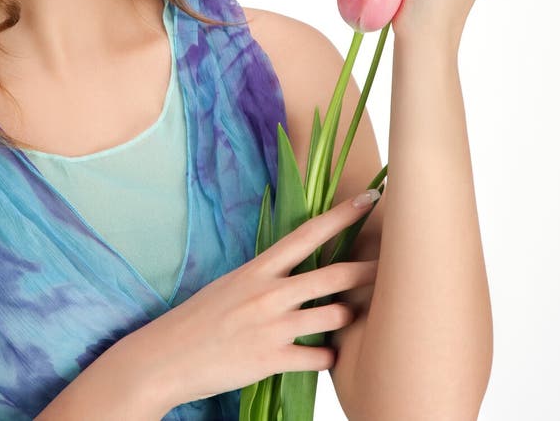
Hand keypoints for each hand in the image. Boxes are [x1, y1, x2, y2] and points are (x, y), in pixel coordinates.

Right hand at [123, 193, 379, 411]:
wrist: (166, 357)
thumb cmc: (200, 318)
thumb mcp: (233, 283)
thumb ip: (267, 276)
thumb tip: (299, 269)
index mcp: (259, 268)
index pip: (309, 233)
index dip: (343, 216)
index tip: (369, 200)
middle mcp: (269, 292)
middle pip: (332, 275)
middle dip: (367, 269)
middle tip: (393, 264)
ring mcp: (272, 326)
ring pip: (333, 316)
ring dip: (348, 317)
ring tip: (349, 317)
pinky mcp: (272, 359)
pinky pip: (319, 357)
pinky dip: (328, 357)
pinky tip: (326, 356)